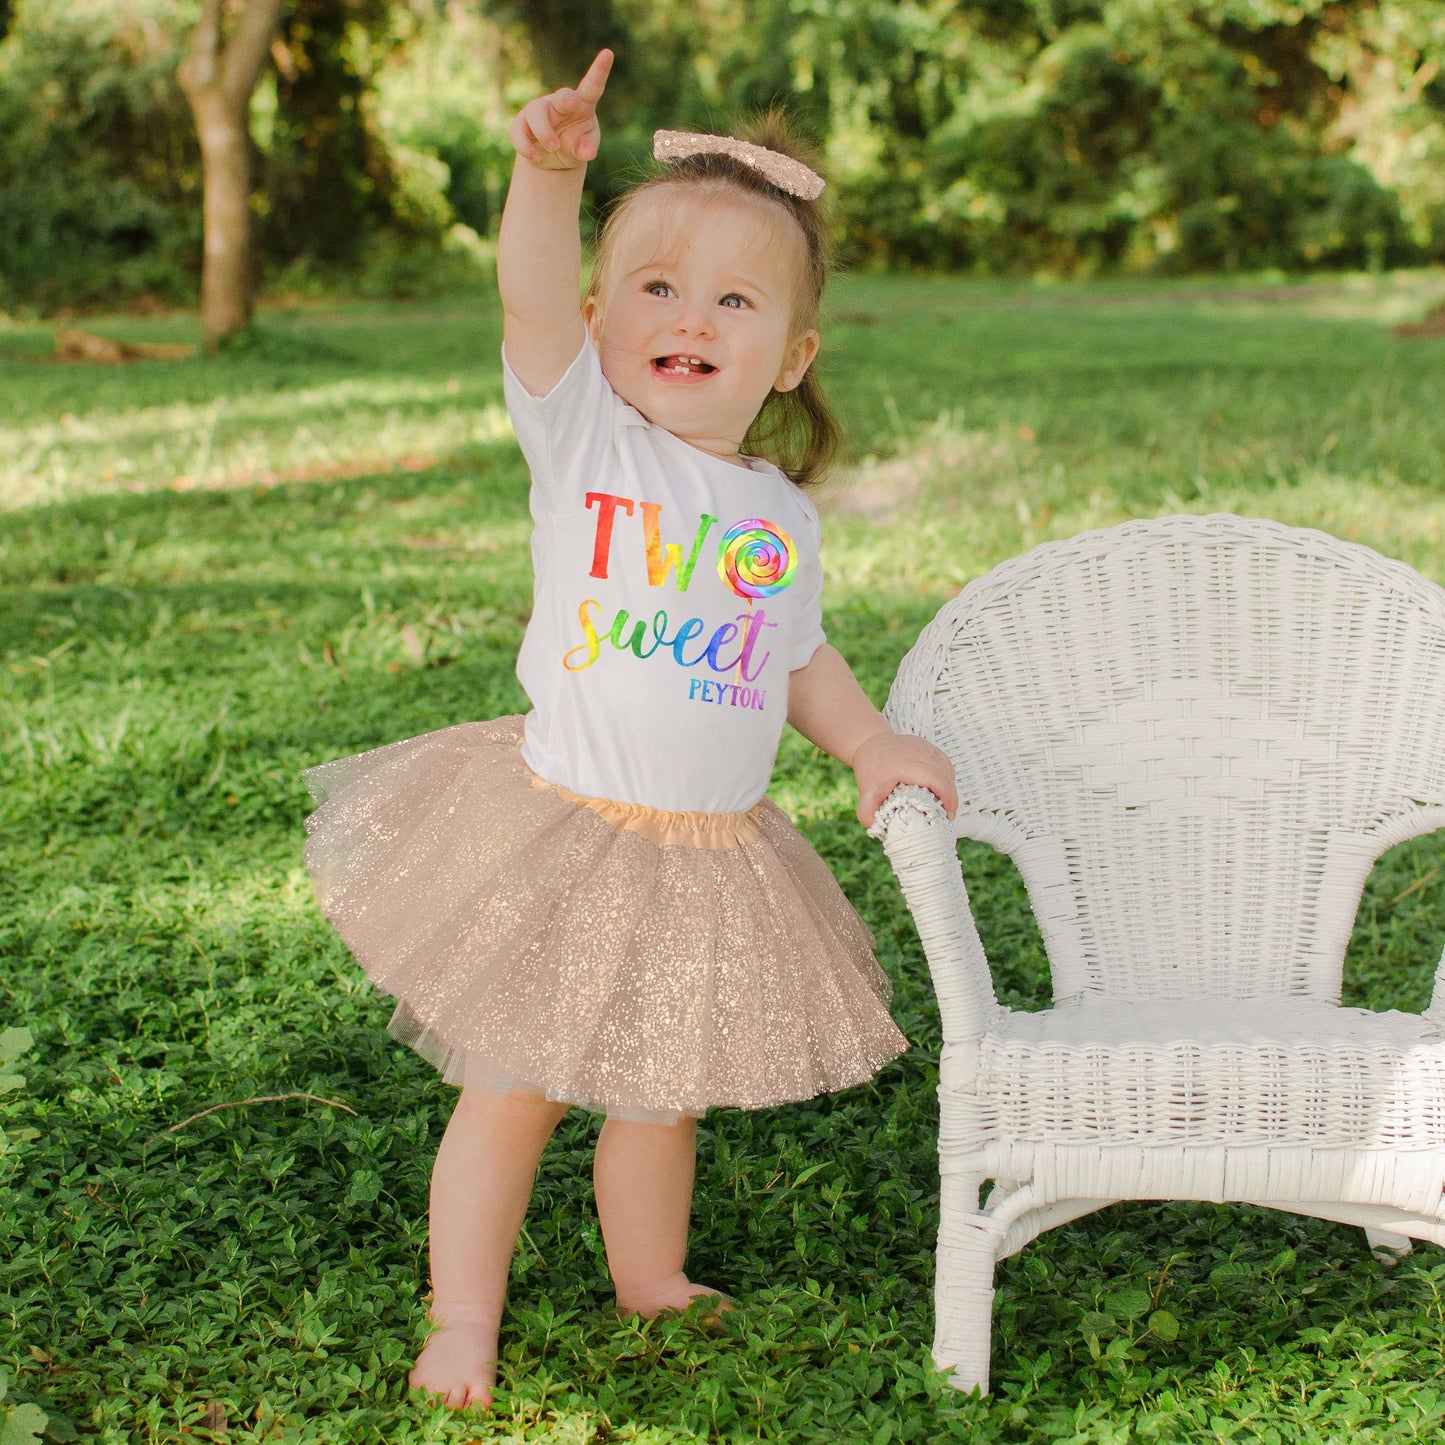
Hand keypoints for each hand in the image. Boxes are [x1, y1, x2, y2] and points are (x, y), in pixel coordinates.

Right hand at [509, 49, 612, 171]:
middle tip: (573, 104)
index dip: (599, 71)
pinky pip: (519, 131)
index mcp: (582, 104)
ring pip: (536, 113)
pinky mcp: (521, 124)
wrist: (552, 159)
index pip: (592, 87)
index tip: (608, 53)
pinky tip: (536, 157)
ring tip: (553, 147)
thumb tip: (588, 152)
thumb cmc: (574, 146)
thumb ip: (586, 149)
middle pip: (561, 97)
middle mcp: (560, 103)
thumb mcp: (583, 150)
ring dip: (544, 131)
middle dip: (566, 99)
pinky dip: (526, 146)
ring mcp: (539, 111)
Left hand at [851, 731, 957, 827]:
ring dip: (949, 787)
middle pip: (945, 775)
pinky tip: (941, 788)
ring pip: (947, 769)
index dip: (946, 796)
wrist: (870, 742)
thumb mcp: (866, 791)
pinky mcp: (929, 747)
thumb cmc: (870, 766)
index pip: (934, 778)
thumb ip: (867, 812)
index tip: (948, 813)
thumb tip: (877, 828)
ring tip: (943, 803)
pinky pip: (945, 763)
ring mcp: (925, 747)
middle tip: (947, 814)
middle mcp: (918, 752)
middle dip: (950, 797)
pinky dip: (947, 777)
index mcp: (905, 764)